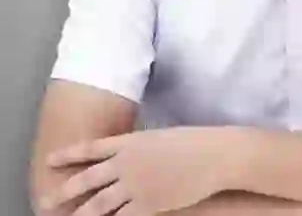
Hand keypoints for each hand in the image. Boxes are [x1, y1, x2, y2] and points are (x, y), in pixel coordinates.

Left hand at [39, 126, 238, 215]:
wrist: (212, 156)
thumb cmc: (193, 142)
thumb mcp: (161, 137)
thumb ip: (141, 148)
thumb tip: (129, 157)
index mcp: (131, 141)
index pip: (92, 148)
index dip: (69, 154)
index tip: (50, 160)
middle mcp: (127, 163)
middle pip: (88, 179)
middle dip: (64, 190)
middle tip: (44, 200)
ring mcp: (136, 185)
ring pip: (98, 204)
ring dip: (79, 215)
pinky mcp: (148, 205)